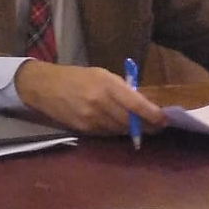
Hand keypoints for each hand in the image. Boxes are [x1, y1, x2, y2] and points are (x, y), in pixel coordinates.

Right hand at [13, 62, 166, 135]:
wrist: (43, 87)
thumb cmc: (75, 77)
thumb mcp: (101, 75)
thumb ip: (123, 89)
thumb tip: (146, 104)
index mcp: (105, 84)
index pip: (137, 105)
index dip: (154, 115)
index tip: (165, 120)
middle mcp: (99, 102)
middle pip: (132, 121)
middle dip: (148, 126)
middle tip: (158, 126)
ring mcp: (91, 118)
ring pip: (121, 130)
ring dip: (133, 130)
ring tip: (139, 126)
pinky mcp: (84, 129)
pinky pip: (108, 134)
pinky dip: (116, 131)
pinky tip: (118, 125)